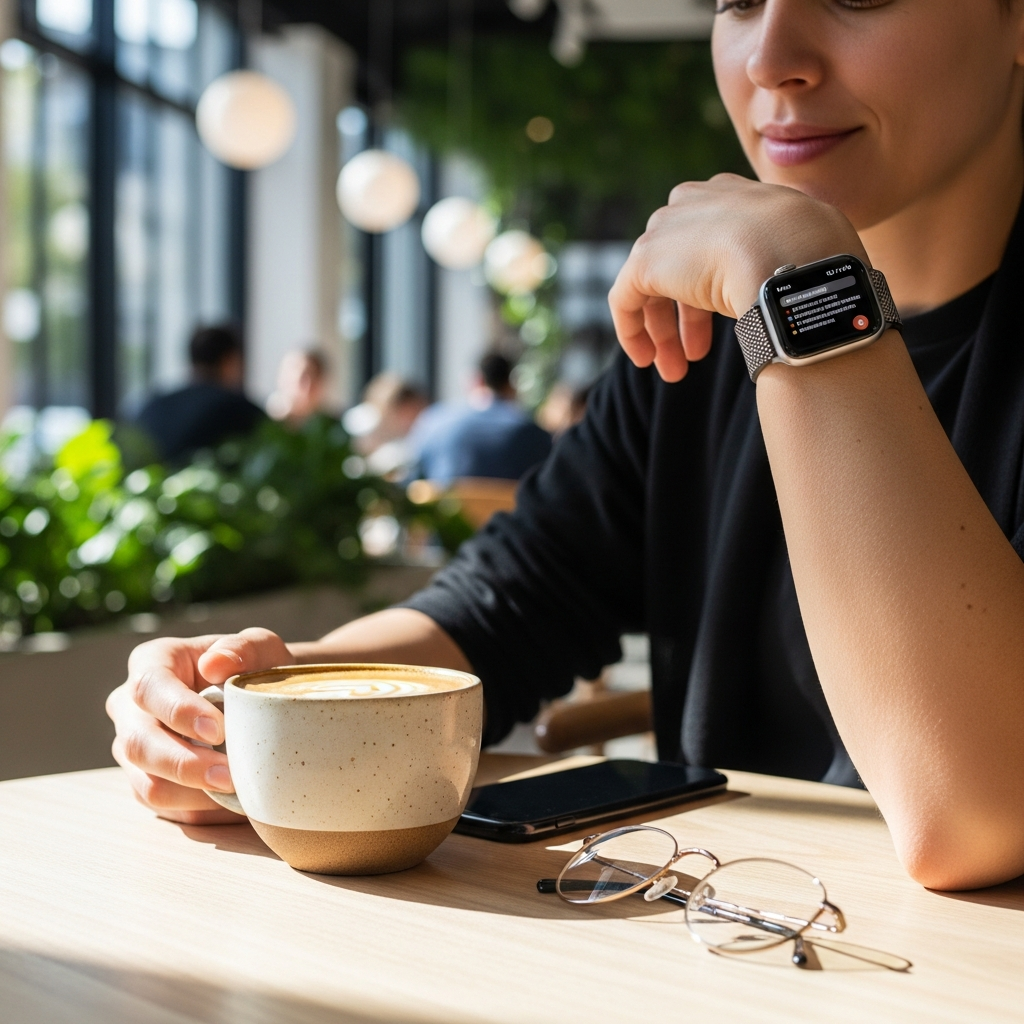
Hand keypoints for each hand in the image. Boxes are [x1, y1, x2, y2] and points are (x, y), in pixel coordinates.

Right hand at [106, 629, 295, 823]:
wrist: (259, 702)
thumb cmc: (255, 669)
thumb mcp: (261, 648)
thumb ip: (244, 647)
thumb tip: (214, 664)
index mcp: (152, 663)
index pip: (149, 687)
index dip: (178, 711)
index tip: (217, 731)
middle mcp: (131, 708)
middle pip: (137, 744)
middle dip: (184, 764)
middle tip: (230, 776)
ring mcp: (135, 748)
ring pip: (146, 783)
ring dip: (191, 794)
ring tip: (237, 791)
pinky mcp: (148, 781)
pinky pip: (163, 806)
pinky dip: (198, 808)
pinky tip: (231, 801)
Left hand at [608, 174, 865, 381]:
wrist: (793, 259)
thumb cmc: (818, 262)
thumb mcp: (813, 250)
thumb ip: (796, 261)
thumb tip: (810, 293)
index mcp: (742, 195)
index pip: (717, 239)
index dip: (715, 286)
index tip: (731, 319)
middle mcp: (700, 201)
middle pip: (681, 261)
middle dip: (686, 313)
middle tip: (696, 354)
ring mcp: (670, 228)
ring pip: (654, 283)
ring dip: (663, 330)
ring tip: (674, 371)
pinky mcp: (645, 259)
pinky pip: (626, 297)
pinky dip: (633, 330)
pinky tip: (646, 359)